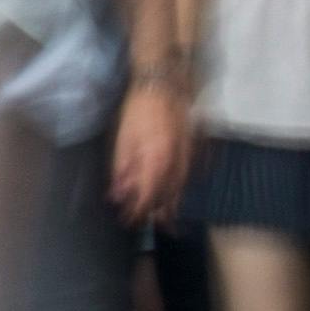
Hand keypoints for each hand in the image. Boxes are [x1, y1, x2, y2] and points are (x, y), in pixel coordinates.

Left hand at [112, 88, 193, 221]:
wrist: (164, 86)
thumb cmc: (139, 111)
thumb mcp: (124, 140)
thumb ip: (122, 170)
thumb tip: (117, 196)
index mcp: (156, 162)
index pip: (148, 198)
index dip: (139, 213)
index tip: (129, 222)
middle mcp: (175, 164)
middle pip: (167, 198)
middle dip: (157, 215)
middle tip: (146, 225)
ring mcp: (187, 156)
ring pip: (179, 189)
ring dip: (170, 205)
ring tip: (164, 219)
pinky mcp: (191, 149)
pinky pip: (186, 176)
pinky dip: (178, 189)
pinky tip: (174, 193)